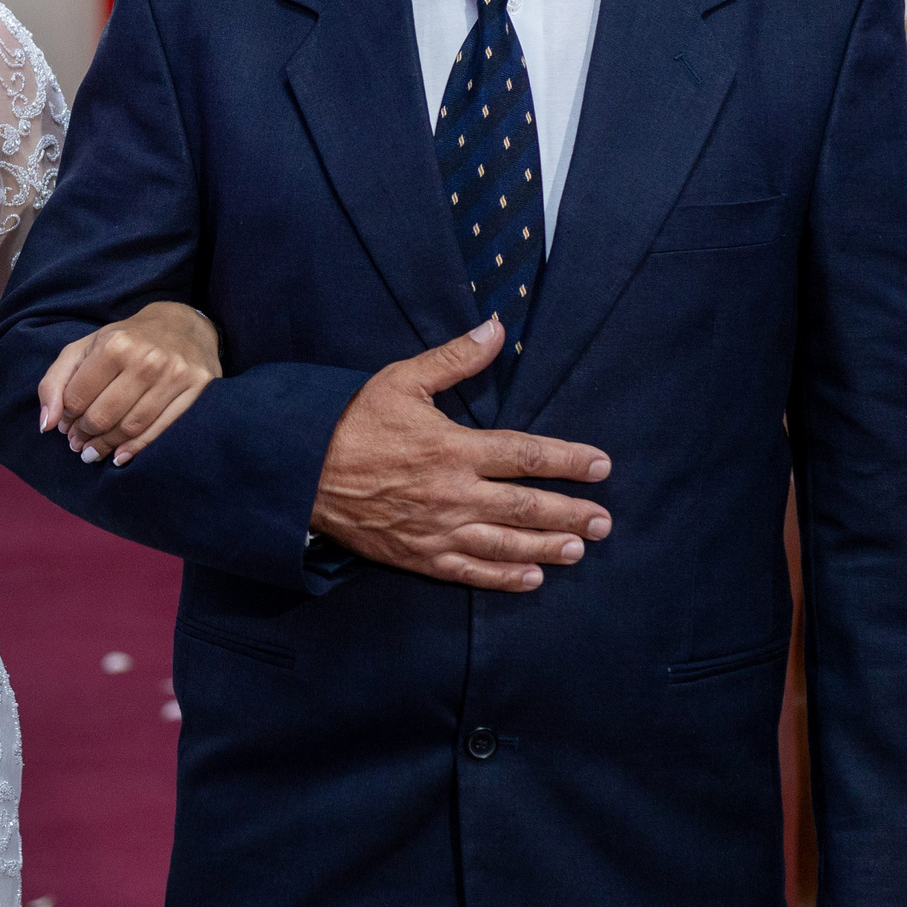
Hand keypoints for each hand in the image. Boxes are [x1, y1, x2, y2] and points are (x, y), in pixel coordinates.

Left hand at [38, 302, 221, 466]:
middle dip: (84, 435)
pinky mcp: (197, 390)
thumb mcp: (86, 348)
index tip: (65, 425)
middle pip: (103, 416)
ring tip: (93, 451)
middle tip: (78, 444)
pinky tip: (120, 456)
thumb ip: (56, 381)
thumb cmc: (128, 339)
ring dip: (106, 446)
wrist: (183, 324)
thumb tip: (46, 424)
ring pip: (131, 427)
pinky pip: (161, 429)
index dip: (66, 417)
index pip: (78, 398)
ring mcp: (174, 376)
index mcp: (115, 345)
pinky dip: (136, 449)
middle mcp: (146, 360)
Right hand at [310, 318, 610, 591]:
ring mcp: (438, 529)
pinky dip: (504, 577)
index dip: (568, 461)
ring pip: (506, 543)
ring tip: (580, 548)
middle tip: (605, 521)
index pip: (526, 456)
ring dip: (548, 547)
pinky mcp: (420, 556)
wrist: (302, 472)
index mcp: (453, 448)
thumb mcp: (401, 380)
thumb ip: (454, 359)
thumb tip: (495, 328)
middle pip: (527, 506)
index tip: (601, 466)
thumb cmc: (352, 423)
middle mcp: (453, 493)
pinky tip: (532, 579)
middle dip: (571, 513)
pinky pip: (471, 571)